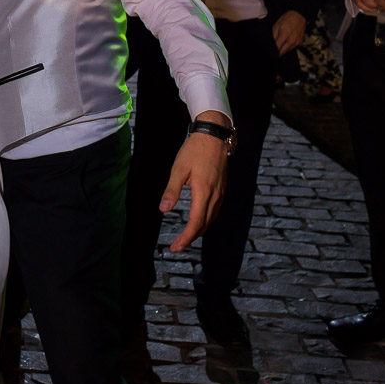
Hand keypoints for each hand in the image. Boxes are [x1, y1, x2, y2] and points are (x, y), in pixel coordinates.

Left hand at [161, 110, 229, 251]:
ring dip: (199, 231)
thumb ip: (171, 190)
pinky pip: (215, 211)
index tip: (176, 247)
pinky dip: (206, 221)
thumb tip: (163, 210)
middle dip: (191, 238)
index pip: (196, 222)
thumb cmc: (194, 150)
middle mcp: (215, 195)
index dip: (186, 237)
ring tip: (185, 238)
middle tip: (177, 247)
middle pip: (205, 224)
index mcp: (204, 192)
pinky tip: (198, 222)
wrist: (214, 136)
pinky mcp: (221, 189)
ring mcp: (221, 192)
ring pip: (211, 219)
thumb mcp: (178, 169)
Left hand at [272, 10, 306, 55]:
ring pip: (287, 51)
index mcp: (284, 35)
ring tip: (280, 44)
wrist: (299, 16)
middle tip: (273, 51)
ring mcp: (297, 42)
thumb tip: (271, 44)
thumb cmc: (287, 19)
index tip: (269, 52)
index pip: (277, 49)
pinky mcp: (300, 43)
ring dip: (283, 50)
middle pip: (282, 53)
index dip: (272, 52)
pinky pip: (292, 48)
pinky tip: (286, 42)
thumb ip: (273, 36)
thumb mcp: (276, 26)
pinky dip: (288, 47)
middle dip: (277, 53)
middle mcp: (291, 40)